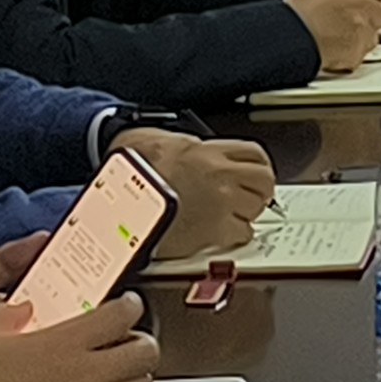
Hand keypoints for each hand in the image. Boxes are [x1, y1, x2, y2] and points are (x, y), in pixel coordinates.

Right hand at [0, 294, 155, 381]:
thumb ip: (7, 313)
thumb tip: (21, 308)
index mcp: (67, 342)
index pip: (123, 313)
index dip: (130, 304)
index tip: (126, 305)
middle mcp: (88, 373)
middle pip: (146, 350)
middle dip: (143, 341)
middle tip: (129, 340)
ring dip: (135, 375)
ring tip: (120, 371)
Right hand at [121, 129, 273, 258]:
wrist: (117, 198)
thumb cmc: (135, 172)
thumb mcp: (170, 147)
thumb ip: (195, 151)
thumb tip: (204, 156)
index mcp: (209, 151)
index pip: (255, 154)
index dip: (258, 167)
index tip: (255, 176)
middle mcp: (220, 174)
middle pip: (263, 181)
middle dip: (259, 191)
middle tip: (250, 199)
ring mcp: (219, 201)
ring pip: (256, 207)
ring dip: (247, 213)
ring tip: (233, 216)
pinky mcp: (212, 230)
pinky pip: (241, 233)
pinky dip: (236, 235)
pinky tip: (222, 233)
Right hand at [285, 0, 380, 72]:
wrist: (283, 36)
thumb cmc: (296, 12)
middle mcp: (361, 1)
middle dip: (374, 23)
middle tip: (355, 28)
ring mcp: (361, 27)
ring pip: (373, 37)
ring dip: (360, 39)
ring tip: (332, 36)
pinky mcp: (356, 49)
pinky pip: (361, 54)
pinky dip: (349, 54)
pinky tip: (331, 48)